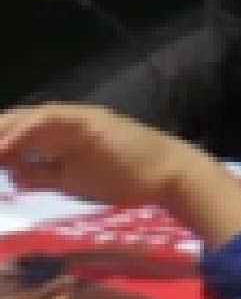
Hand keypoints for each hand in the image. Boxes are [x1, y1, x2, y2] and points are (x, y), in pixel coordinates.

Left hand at [0, 105, 240, 236]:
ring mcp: (77, 118)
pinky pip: (49, 119)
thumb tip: (12, 173)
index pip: (17, 134)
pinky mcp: (89, 119)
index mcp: (59, 136)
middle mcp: (64, 122)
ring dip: (2, 130)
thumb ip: (42, 176)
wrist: (165, 174)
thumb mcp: (71, 181)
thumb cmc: (124, 178)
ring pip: (27, 117)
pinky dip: (24, 130)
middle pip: (16, 121)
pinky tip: (6, 146)